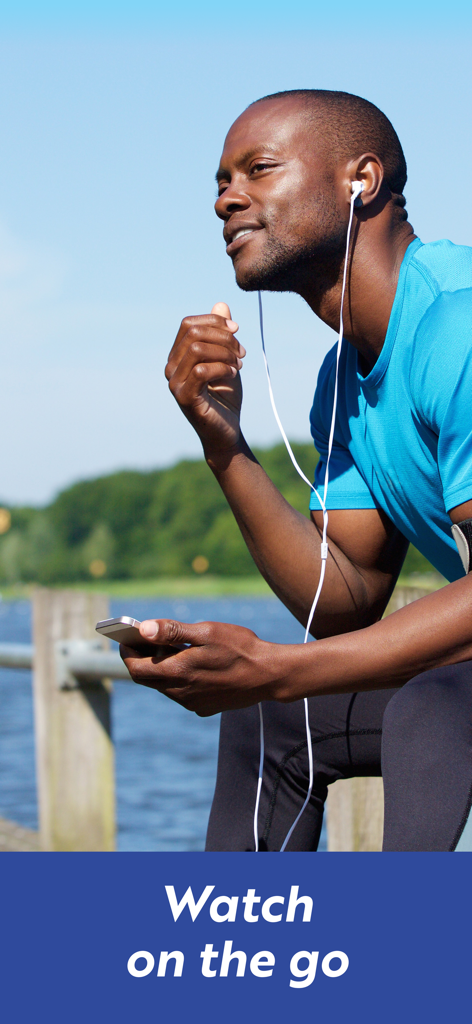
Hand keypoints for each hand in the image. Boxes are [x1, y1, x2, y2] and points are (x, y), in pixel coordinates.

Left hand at [120, 617, 279, 716]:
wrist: (269, 675)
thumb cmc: (240, 648)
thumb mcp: (206, 632)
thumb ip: (172, 631)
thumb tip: (143, 628)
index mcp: (177, 673)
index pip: (136, 668)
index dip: (127, 652)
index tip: (126, 637)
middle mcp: (181, 693)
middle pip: (147, 678)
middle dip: (140, 659)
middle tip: (143, 639)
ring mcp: (192, 703)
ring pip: (164, 685)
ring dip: (160, 668)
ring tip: (169, 647)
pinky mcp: (204, 707)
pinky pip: (181, 692)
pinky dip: (177, 677)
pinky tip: (191, 662)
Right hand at [165, 302, 245, 452]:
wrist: (227, 430)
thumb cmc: (225, 396)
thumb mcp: (227, 358)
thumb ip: (222, 334)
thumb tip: (221, 304)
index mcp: (178, 355)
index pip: (189, 324)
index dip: (214, 321)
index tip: (237, 331)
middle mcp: (171, 367)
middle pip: (193, 333)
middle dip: (223, 338)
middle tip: (241, 353)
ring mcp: (174, 383)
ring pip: (197, 349)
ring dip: (225, 353)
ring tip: (237, 366)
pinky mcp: (184, 397)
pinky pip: (201, 371)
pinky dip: (222, 369)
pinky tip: (233, 376)